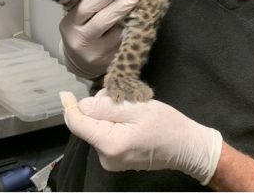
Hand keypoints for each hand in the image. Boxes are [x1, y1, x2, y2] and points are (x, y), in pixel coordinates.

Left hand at [59, 90, 222, 184]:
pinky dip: (115, 124)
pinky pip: (107, 135)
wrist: (188, 147)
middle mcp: (105, 156)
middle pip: (89, 124)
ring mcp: (111, 160)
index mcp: (109, 143)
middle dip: (100, 107)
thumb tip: (80, 105)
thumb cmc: (167, 125)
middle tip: (125, 98)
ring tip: (133, 109)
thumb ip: (106, 107)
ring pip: (98, 128)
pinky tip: (133, 120)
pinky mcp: (117, 159)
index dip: (70, 107)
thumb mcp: (138, 108)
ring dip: (109, 114)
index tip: (65, 93)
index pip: (78, 124)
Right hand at [60, 0, 138, 78]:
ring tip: (138, 7)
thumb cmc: (81, 30)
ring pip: (117, 33)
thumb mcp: (76, 16)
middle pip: (102, 21)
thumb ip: (88, 0)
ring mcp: (96, 53)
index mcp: (70, 24)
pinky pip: (124, 42)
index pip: (86, 7)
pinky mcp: (110, 61)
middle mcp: (81, 40)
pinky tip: (138, 23)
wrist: (80, 62)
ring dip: (129, 19)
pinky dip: (132, 31)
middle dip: (120, 7)